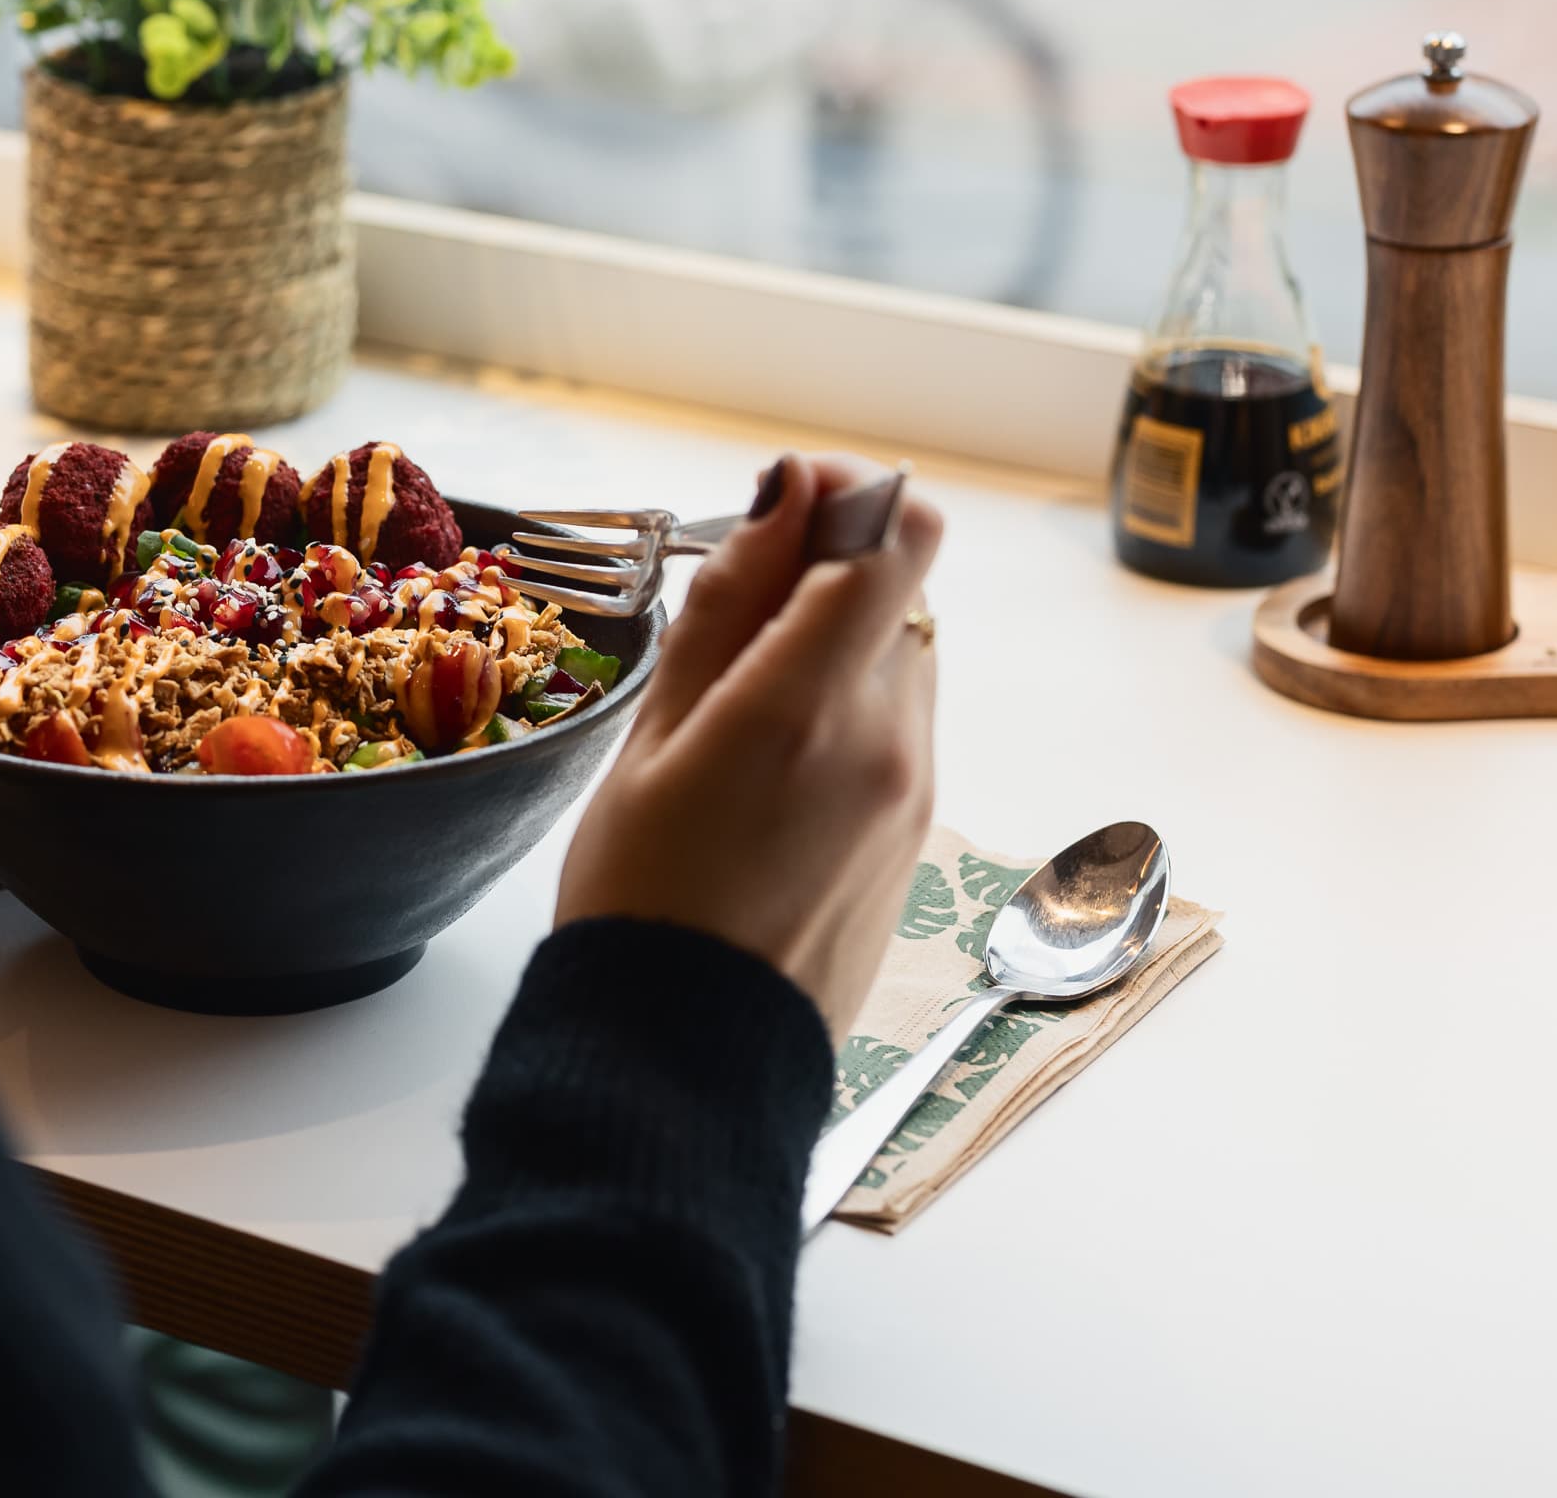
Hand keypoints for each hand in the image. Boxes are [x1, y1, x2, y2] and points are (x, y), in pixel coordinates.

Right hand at [554, 456, 942, 1036]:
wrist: (684, 1062)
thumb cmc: (639, 901)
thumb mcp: (654, 738)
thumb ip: (730, 607)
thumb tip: (786, 498)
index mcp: (810, 705)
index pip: (898, 535)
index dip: (851, 493)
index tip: (784, 503)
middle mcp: (887, 740)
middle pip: (902, 588)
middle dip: (828, 568)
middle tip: (731, 610)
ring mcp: (914, 791)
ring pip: (902, 655)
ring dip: (839, 639)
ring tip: (738, 700)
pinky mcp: (917, 834)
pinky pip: (898, 727)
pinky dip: (848, 706)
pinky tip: (767, 761)